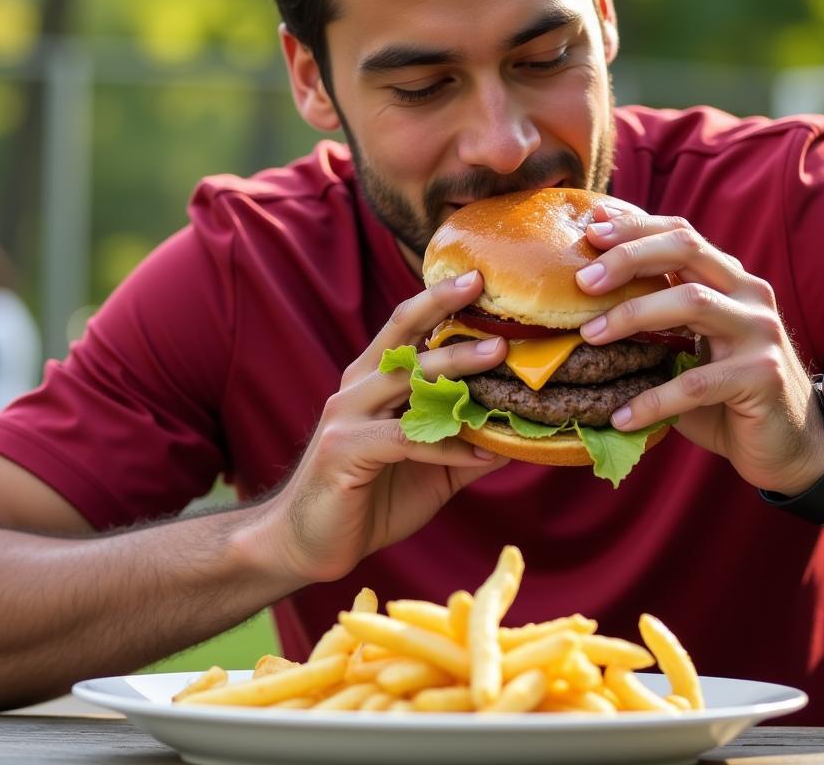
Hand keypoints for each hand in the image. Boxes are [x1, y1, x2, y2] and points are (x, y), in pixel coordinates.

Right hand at [259, 272, 509, 585]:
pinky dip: (448, 446)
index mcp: (371, 381)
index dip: (438, 300)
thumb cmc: (369, 499)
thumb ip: (464, 444)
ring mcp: (346, 416)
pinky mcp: (344, 450)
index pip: (405, 327)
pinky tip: (485, 453)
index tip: (479, 278)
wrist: (305, 545)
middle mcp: (356, 388)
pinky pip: (404, 439)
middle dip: (444, 308)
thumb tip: (517, 434)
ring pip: (405, 379)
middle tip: (485, 289)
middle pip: (401, 335)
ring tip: (498, 354)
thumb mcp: (428, 469)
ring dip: (454, 365)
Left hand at [575, 203, 823, 493]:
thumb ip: (653, 316)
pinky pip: (697, 382)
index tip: (590, 227)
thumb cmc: (724, 390)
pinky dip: (653, 400)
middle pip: (687, 249)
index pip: (681, 233)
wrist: (788, 444)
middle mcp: (749, 294)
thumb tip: (583, 295)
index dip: (636, 225)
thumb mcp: (687, 344)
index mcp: (728, 279)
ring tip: (588, 337)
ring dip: (632, 315)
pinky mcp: (764, 376)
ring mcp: (761, 332)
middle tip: (582, 280)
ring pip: (692, 302)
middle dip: (629, 256)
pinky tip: (621, 417)